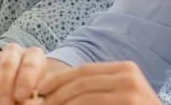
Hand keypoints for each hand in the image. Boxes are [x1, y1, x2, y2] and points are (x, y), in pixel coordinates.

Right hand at [0, 43, 65, 104]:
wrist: (21, 92)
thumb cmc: (35, 94)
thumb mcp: (40, 95)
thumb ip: (34, 98)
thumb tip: (24, 101)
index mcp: (34, 56)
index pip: (31, 62)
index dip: (25, 79)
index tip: (22, 96)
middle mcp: (14, 54)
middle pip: (7, 63)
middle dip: (5, 86)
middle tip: (5, 104)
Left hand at [35, 61, 159, 104]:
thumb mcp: (116, 97)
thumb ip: (94, 91)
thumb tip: (56, 92)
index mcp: (124, 68)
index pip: (83, 70)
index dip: (58, 79)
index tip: (41, 90)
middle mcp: (128, 74)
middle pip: (80, 81)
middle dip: (56, 93)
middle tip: (39, 103)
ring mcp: (131, 89)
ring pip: (83, 95)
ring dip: (61, 104)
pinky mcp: (130, 102)